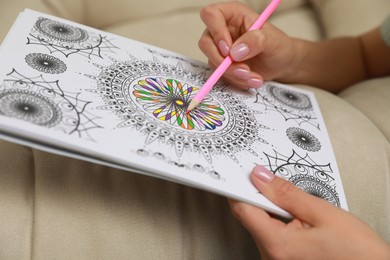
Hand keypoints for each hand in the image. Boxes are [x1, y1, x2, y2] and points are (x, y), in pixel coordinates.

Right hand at [198, 2, 300, 88]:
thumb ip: (257, 41)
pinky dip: (235, 80)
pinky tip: (251, 79)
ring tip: (253, 77)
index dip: (216, 32)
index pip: (211, 15)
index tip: (229, 50)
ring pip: (213, 62)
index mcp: (233, 14)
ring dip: (232, 73)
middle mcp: (223, 30)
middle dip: (222, 61)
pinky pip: (220, 74)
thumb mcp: (273, 40)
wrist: (281, 64)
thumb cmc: (278, 46)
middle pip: (205, 42)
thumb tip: (236, 51)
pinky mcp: (222, 64)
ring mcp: (220, 48)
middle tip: (243, 70)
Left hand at [229, 165, 389, 258]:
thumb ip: (286, 193)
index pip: (243, 209)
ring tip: (294, 203)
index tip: (245, 172)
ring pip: (261, 226)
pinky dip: (278, 222)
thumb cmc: (359, 253)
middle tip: (275, 180)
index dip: (241, 187)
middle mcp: (271, 258)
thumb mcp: (323, 213)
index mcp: (277, 245)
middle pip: (250, 218)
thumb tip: (260, 177)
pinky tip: (295, 216)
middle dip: (260, 197)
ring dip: (271, 209)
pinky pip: (271, 236)